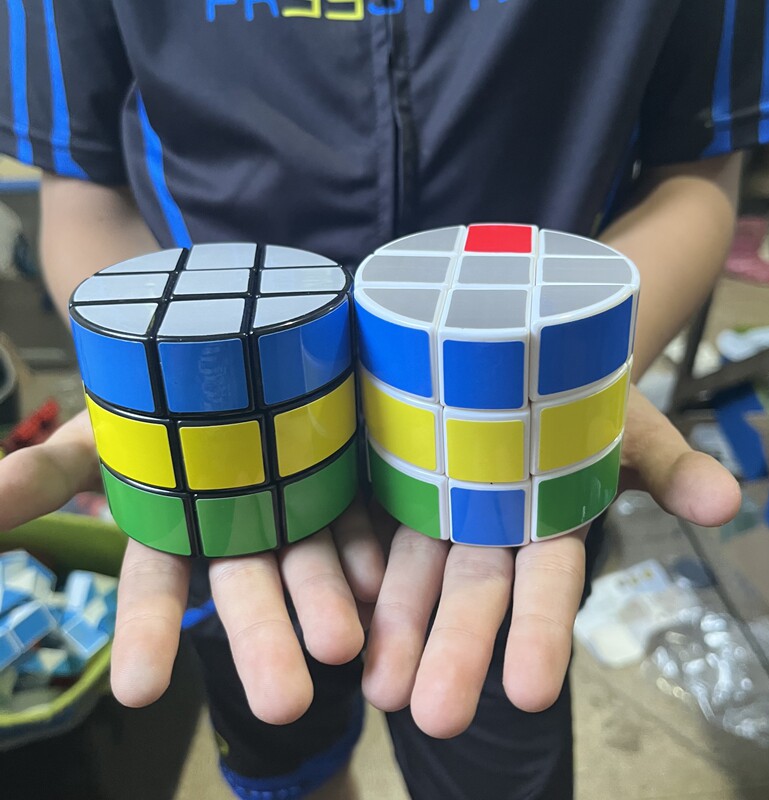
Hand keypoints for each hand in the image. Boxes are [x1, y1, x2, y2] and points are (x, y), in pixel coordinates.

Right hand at [0, 411, 384, 723]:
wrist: (215, 358)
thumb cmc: (142, 402)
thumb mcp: (91, 435)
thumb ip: (43, 475)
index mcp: (172, 531)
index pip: (155, 590)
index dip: (144, 633)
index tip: (136, 691)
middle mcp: (231, 531)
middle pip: (245, 590)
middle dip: (261, 642)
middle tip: (284, 702)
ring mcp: (285, 509)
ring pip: (305, 563)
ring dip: (325, 604)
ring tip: (344, 648)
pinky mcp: (333, 480)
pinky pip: (351, 518)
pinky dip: (362, 548)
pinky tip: (376, 581)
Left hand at [362, 385, 741, 737]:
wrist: (520, 357)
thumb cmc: (582, 397)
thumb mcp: (627, 427)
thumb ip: (671, 467)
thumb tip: (729, 502)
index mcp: (548, 523)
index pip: (547, 585)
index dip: (543, 632)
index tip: (531, 693)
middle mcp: (490, 527)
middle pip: (473, 592)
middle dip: (457, 652)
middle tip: (435, 718)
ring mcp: (438, 505)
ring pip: (415, 572)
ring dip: (398, 628)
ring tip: (378, 690)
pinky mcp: (396, 478)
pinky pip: (372, 522)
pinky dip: (359, 562)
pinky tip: (346, 599)